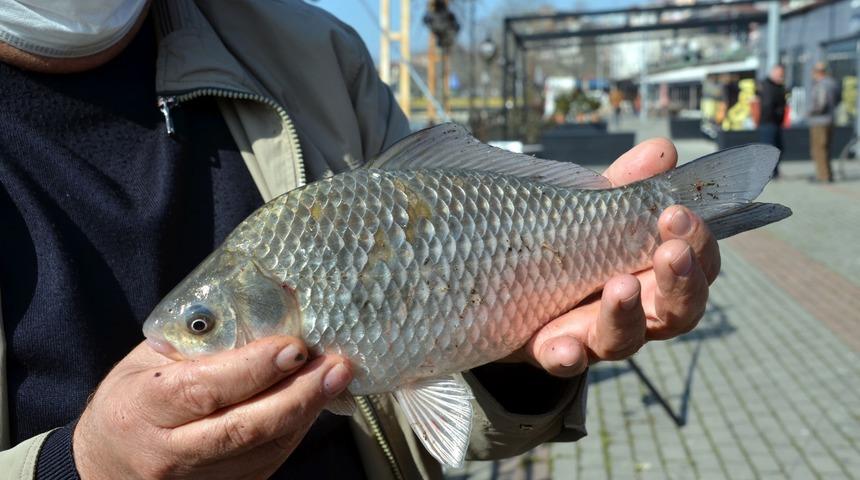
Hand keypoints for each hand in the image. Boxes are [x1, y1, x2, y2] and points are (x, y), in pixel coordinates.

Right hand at [73, 337, 351, 478]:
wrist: (108, 462)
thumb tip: (268, 310)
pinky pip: (267, 462)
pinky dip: (296, 431)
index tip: (294, 348)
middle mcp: (167, 452)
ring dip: (307, 412)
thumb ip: (200, 341)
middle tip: (337, 365)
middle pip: (244, 428)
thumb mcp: (150, 359)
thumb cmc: (134, 397)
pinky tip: (313, 403)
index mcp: (143, 408)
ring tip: (335, 378)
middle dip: (299, 394)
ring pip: (263, 449)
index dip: (254, 369)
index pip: (204, 389)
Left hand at [513, 138, 719, 375]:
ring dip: (625, 313)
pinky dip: (566, 355)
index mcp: (655, 275)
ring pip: (625, 339)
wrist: (509, 297)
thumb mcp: (592, 215)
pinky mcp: (551, 351)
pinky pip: (562, 360)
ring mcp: (594, 336)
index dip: (700, 244)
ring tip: (621, 286)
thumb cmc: (569, 250)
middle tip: (671, 249)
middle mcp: (636, 313)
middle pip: (678, 311)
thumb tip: (661, 150)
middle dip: (680, 280)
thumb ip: (624, 188)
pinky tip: (565, 346)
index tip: (680, 212)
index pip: (697, 266)